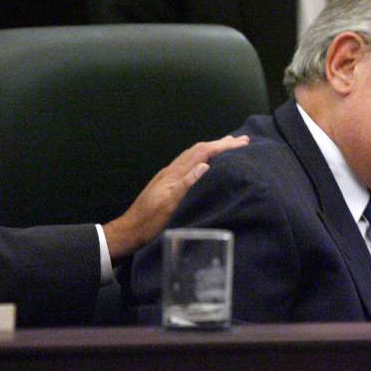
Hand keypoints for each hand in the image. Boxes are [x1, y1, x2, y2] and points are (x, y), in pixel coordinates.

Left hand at [103, 134, 248, 260]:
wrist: (129, 230)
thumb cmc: (149, 221)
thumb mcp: (169, 205)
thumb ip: (186, 184)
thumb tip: (205, 165)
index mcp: (175, 174)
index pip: (202, 153)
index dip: (222, 146)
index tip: (241, 143)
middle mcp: (172, 170)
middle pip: (199, 150)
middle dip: (221, 143)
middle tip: (241, 140)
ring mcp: (169, 176)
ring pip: (194, 155)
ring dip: (212, 148)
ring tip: (228, 145)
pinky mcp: (168, 183)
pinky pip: (190, 163)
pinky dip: (203, 157)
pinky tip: (207, 163)